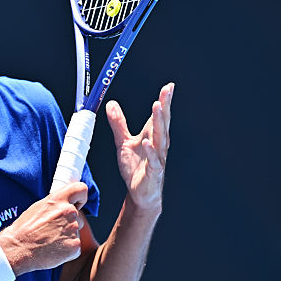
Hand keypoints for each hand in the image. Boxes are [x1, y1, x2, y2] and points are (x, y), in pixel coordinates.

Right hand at [0, 181, 88, 275]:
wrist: (18, 249)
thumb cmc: (24, 229)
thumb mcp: (37, 207)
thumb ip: (55, 204)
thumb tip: (65, 204)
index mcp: (58, 199)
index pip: (81, 189)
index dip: (80, 198)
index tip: (76, 205)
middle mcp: (68, 211)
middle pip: (78, 216)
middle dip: (69, 222)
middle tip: (52, 229)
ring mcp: (73, 229)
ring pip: (76, 232)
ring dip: (67, 236)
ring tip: (50, 240)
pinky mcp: (75, 246)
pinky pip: (75, 246)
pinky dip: (66, 249)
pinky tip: (53, 249)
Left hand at [105, 82, 172, 211]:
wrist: (140, 193)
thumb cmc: (136, 167)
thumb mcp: (123, 142)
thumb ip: (118, 123)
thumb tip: (111, 104)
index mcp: (152, 136)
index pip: (159, 115)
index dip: (164, 101)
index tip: (168, 86)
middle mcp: (158, 144)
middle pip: (162, 122)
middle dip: (164, 106)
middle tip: (166, 91)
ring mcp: (157, 158)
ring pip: (160, 138)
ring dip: (158, 122)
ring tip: (157, 107)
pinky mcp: (154, 172)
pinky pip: (154, 161)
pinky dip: (152, 151)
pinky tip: (148, 142)